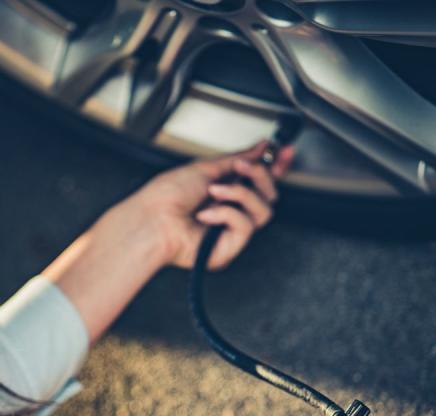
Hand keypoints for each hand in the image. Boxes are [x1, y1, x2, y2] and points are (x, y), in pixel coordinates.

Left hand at [114, 140, 294, 269]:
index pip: (260, 180)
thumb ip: (238, 158)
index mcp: (225, 190)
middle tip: (242, 167)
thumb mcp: (206, 167)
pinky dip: (226, 214)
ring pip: (264, 211)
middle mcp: (231, 210)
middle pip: (269, 194)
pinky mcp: (228, 247)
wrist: (151, 220)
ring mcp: (231, 230)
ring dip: (240, 194)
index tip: (284, 152)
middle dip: (260, 175)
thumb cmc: (166, 196)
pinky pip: (246, 226)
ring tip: (215, 192)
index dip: (276, 166)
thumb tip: (259, 147)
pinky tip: (206, 214)